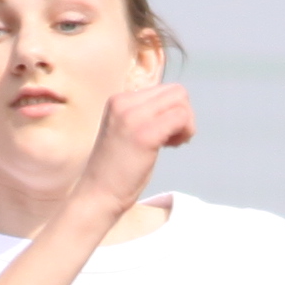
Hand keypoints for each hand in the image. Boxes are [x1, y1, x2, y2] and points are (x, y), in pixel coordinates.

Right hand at [75, 81, 196, 217]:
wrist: (97, 194)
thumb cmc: (116, 170)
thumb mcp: (127, 131)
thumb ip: (145, 115)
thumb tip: (177, 107)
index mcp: (118, 100)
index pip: (163, 90)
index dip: (171, 110)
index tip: (164, 132)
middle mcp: (124, 103)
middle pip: (176, 92)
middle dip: (184, 114)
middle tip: (172, 138)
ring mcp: (134, 117)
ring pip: (181, 102)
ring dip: (186, 123)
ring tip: (172, 143)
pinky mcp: (145, 134)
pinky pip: (181, 118)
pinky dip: (185, 131)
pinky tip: (172, 147)